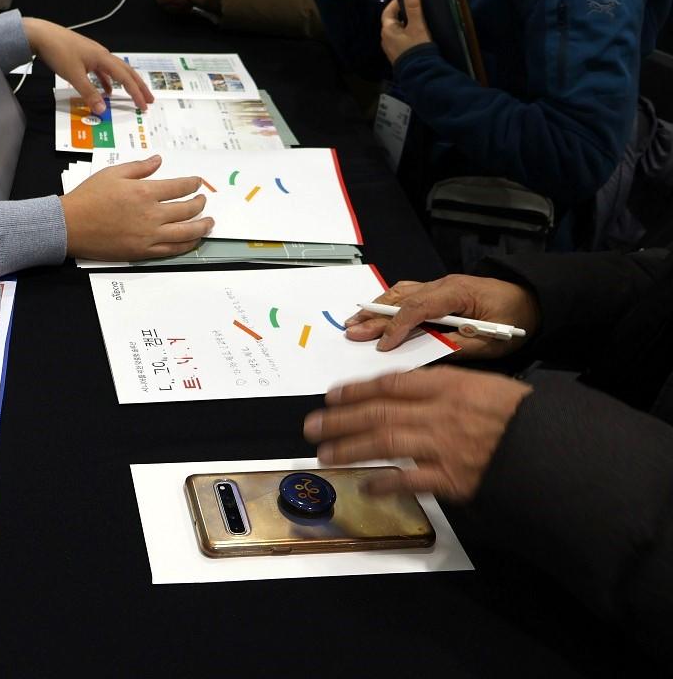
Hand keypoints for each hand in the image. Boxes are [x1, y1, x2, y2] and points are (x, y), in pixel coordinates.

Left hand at [23, 18, 153, 114]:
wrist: (42, 35)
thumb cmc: (58, 52)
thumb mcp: (74, 76)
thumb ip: (89, 93)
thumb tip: (103, 110)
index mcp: (103, 58)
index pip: (125, 78)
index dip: (136, 93)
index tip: (144, 105)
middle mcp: (102, 54)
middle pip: (127, 71)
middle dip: (139, 86)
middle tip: (149, 99)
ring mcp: (94, 54)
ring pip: (116, 70)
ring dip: (125, 83)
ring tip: (132, 95)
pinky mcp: (86, 56)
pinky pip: (103, 70)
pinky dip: (108, 81)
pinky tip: (107, 90)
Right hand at [60, 155, 213, 259]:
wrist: (70, 226)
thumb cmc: (89, 197)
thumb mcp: (113, 173)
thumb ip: (139, 167)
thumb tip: (158, 160)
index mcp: (145, 192)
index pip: (180, 187)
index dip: (192, 184)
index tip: (197, 182)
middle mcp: (152, 214)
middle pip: (187, 209)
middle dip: (199, 203)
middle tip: (203, 200)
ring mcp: (149, 236)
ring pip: (186, 233)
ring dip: (202, 226)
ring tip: (209, 222)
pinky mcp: (143, 252)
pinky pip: (172, 250)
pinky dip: (187, 245)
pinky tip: (193, 241)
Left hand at [304, 367, 532, 502]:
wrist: (556, 447)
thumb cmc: (520, 415)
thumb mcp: (484, 386)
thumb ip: (443, 388)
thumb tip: (403, 391)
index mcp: (449, 386)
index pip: (391, 383)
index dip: (357, 390)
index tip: (332, 395)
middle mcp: (441, 413)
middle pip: (379, 413)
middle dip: (340, 420)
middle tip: (311, 426)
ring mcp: (445, 447)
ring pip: (385, 444)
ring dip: (351, 448)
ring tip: (326, 454)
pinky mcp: (454, 479)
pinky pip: (411, 480)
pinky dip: (385, 482)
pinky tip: (366, 484)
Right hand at [345, 274, 539, 359]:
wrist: (533, 301)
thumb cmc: (515, 321)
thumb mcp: (491, 342)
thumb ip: (458, 347)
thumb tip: (426, 355)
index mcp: (458, 293)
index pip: (418, 308)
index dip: (397, 327)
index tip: (383, 346)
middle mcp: (444, 285)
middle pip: (402, 299)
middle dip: (375, 317)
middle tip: (352, 332)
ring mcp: (440, 285)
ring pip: (400, 293)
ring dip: (376, 308)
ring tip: (354, 322)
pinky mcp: (439, 291)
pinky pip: (407, 294)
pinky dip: (387, 304)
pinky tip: (374, 312)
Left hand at [381, 0, 431, 64]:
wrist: (419, 73)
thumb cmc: (416, 48)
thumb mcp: (417, 25)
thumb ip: (413, 6)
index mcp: (387, 31)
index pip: (388, 12)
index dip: (396, 2)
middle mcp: (386, 40)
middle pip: (392, 21)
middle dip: (402, 12)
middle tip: (414, 4)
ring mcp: (392, 49)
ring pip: (398, 31)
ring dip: (406, 23)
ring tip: (419, 17)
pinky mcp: (399, 56)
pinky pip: (402, 40)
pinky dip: (408, 33)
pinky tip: (419, 33)